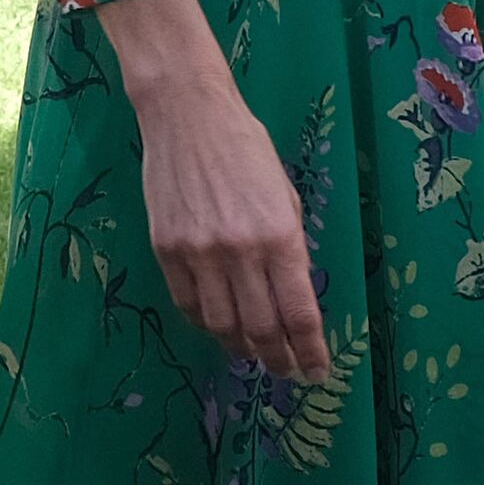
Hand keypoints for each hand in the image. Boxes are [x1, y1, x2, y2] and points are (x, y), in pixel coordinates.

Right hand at [98, 0, 325, 379]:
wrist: (186, 114)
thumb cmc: (246, 147)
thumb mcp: (284, 194)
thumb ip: (289, 247)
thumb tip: (291, 295)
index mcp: (279, 235)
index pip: (299, 313)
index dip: (310, 351)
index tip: (316, 371)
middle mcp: (240, 252)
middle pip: (261, 329)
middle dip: (279, 358)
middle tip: (287, 370)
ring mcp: (198, 254)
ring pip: (222, 326)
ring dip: (242, 348)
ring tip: (254, 352)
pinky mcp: (166, 250)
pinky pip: (188, 305)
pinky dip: (206, 324)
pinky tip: (219, 325)